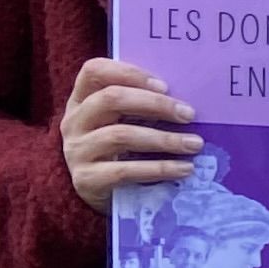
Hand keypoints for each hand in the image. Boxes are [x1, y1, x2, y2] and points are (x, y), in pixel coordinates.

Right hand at [63, 56, 198, 203]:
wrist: (104, 196)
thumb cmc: (121, 151)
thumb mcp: (124, 122)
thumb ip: (142, 107)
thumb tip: (184, 100)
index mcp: (81, 100)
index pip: (94, 71)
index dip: (129, 73)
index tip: (165, 85)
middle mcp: (74, 122)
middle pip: (110, 99)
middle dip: (155, 104)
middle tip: (188, 114)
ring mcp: (77, 151)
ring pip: (120, 135)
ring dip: (164, 139)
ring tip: (194, 144)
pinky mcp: (86, 180)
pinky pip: (125, 171)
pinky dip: (159, 168)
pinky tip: (184, 169)